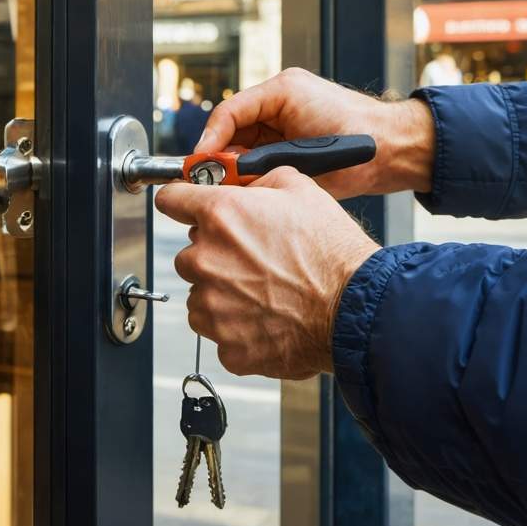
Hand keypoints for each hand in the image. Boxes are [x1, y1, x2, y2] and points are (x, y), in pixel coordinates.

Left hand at [155, 167, 378, 379]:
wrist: (355, 307)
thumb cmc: (332, 253)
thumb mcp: (300, 189)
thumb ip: (259, 180)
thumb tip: (244, 183)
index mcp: (220, 216)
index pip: (171, 200)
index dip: (180, 202)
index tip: (184, 208)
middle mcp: (207, 260)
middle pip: (189, 254)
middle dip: (214, 255)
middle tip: (253, 260)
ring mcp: (212, 306)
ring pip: (201, 295)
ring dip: (222, 293)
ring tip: (265, 292)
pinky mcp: (226, 344)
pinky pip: (219, 332)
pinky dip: (237, 328)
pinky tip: (268, 318)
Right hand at [194, 67, 434, 198]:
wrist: (392, 150)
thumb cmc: (357, 133)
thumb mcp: (300, 143)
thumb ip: (259, 158)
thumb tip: (226, 172)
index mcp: (279, 92)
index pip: (229, 113)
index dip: (211, 139)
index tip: (200, 163)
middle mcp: (277, 106)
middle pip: (231, 131)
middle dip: (220, 157)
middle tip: (210, 182)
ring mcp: (284, 123)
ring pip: (242, 148)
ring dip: (236, 169)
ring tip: (234, 189)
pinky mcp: (291, 145)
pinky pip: (259, 161)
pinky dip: (252, 176)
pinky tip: (252, 189)